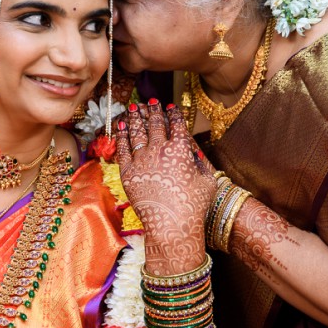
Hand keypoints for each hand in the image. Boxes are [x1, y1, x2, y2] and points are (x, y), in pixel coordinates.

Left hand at [115, 101, 214, 271]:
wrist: (171, 225)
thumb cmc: (194, 206)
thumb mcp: (207, 181)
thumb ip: (199, 162)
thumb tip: (192, 152)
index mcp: (181, 149)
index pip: (177, 124)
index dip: (173, 113)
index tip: (170, 107)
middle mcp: (160, 150)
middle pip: (155, 124)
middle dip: (153, 110)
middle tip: (151, 102)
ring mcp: (142, 160)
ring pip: (136, 132)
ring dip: (135, 117)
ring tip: (134, 108)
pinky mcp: (128, 172)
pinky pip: (122, 148)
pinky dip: (121, 135)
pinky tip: (121, 126)